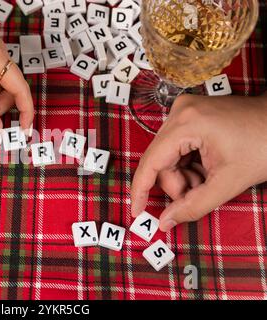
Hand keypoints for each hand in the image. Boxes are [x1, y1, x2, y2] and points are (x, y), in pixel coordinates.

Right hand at [131, 94, 266, 231]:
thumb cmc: (265, 145)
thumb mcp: (229, 182)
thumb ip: (194, 206)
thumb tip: (165, 221)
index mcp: (187, 123)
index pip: (151, 162)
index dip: (141, 190)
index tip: (137, 211)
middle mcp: (180, 112)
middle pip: (160, 160)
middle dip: (176, 183)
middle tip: (198, 193)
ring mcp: (184, 110)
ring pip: (167, 156)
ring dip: (183, 175)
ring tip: (209, 179)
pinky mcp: (190, 114)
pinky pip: (176, 147)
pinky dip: (188, 164)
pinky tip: (207, 167)